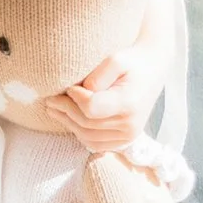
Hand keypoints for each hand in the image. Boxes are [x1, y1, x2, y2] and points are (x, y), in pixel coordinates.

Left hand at [39, 45, 157, 152]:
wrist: (152, 70)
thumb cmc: (132, 61)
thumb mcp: (116, 59)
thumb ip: (98, 76)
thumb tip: (80, 92)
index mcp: (129, 103)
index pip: (91, 108)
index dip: (74, 98)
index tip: (68, 87)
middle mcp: (130, 124)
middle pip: (87, 123)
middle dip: (65, 110)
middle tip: (50, 98)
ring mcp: (128, 135)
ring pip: (88, 137)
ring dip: (68, 123)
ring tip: (54, 109)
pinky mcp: (124, 140)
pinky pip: (96, 144)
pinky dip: (80, 133)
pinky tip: (70, 120)